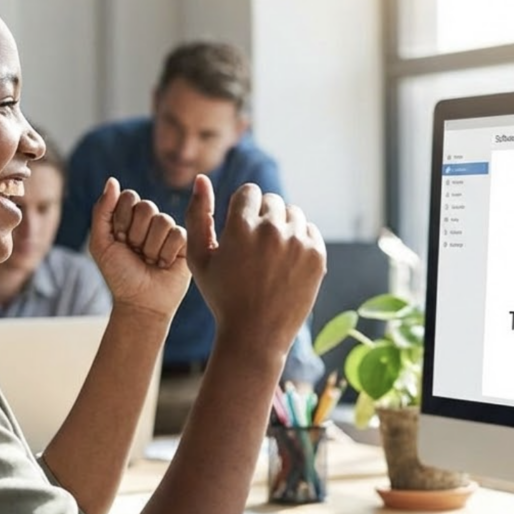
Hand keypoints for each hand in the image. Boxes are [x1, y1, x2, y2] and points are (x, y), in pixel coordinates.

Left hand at [88, 177, 191, 318]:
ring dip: (152, 247)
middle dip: (137, 234)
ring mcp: (169, 231)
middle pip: (146, 206)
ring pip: (163, 221)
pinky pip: (177, 234)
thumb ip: (102, 211)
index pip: (129, 197)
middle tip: (136, 252)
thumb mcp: (101, 243)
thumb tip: (112, 181)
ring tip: (150, 261)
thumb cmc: (119, 275)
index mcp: (129, 218)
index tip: (119, 240)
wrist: (141, 302)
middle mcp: (150, 222)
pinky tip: (164, 265)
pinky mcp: (186, 243)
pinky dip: (166, 253)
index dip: (122, 219)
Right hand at [186, 175, 325, 363]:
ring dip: (282, 226)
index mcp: (241, 226)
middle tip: (255, 246)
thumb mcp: (199, 258)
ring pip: (293, 214)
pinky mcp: (317, 256)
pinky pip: (310, 231)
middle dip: (263, 216)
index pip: (249, 192)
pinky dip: (300, 240)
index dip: (243, 209)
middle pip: (272, 201)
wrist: (256, 335)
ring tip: (271, 254)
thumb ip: (197, 215)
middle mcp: (272, 230)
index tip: (241, 229)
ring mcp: (298, 243)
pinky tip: (287, 262)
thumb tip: (201, 179)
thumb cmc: (222, 296)